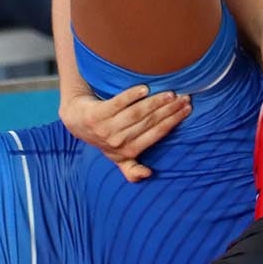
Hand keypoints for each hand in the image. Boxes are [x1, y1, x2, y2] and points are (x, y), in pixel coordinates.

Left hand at [60, 85, 191, 181]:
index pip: (156, 133)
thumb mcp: (117, 157)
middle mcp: (117, 142)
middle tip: (184, 98)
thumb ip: (131, 168)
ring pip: (137, 113)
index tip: (186, 109)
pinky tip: (145, 88)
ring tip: (170, 93)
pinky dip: (132, 96)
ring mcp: (106, 128)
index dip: (172, 121)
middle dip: (169, 109)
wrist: (76, 122)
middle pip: (149, 121)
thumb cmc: (104, 138)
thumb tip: (148, 175)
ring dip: (155, 102)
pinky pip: (118, 103)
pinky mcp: (96, 114)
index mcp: (128, 152)